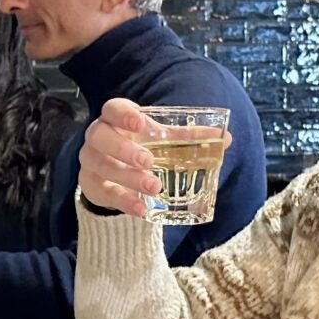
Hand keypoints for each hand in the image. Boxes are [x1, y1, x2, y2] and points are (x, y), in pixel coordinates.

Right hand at [79, 98, 234, 216]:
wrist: (116, 170)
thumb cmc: (141, 144)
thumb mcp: (162, 138)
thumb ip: (189, 137)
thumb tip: (226, 138)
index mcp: (115, 118)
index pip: (112, 108)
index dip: (124, 114)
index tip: (140, 123)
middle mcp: (98, 137)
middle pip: (100, 137)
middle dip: (124, 149)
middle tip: (148, 160)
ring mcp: (91, 161)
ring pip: (102, 166)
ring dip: (128, 178)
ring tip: (154, 187)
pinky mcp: (92, 185)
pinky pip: (104, 193)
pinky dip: (123, 202)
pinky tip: (142, 209)